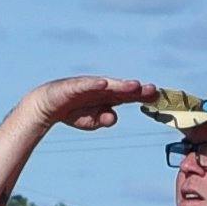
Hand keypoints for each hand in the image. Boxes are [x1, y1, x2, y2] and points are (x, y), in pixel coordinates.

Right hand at [35, 74, 159, 131]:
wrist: (48, 106)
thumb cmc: (73, 111)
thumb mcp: (91, 121)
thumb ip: (103, 119)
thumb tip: (113, 117)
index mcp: (108, 97)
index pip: (129, 96)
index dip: (143, 96)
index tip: (158, 97)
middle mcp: (101, 89)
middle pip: (123, 88)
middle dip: (137, 89)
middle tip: (153, 90)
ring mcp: (89, 86)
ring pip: (108, 85)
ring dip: (121, 85)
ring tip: (134, 85)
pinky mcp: (74, 86)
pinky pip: (86, 85)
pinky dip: (95, 84)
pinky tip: (104, 84)